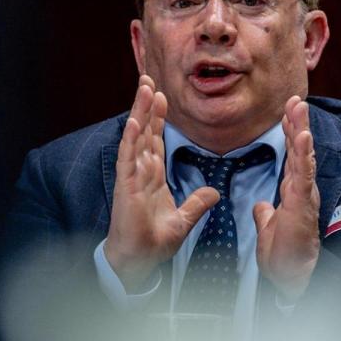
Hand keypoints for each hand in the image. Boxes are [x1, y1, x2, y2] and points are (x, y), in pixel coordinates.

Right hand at [104, 75, 219, 291]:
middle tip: (149, 80)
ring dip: (139, 113)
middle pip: (145, 132)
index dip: (158, 118)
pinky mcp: (126, 187)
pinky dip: (131, 139)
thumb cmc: (154, 241)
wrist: (139, 261)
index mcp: (152, 176)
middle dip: (147, 106)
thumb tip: (214, 192)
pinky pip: (128, 159)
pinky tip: (134, 121)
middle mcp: (140, 172)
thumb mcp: (184, 220)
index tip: (162, 96)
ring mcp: (132, 177)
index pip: (156, 140)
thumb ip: (198, 203)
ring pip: (136, 138)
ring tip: (143, 89)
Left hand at [253, 96, 320, 300]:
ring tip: (299, 107)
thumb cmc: (283, 256)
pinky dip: (304, 153)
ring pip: (303, 156)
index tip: (286, 112)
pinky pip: (303, 174)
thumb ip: (266, 214)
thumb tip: (261, 207)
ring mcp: (304, 195)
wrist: (290, 277)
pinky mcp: (303, 204)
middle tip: (294, 98)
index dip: (289, 133)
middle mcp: (301, 189)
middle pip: (299, 149)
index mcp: (293, 192)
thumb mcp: (268, 229)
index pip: (291, 156)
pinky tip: (303, 135)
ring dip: (301, 129)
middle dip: (297, 122)